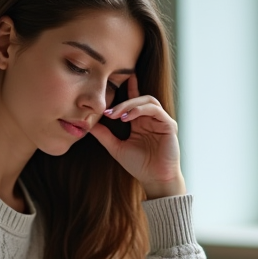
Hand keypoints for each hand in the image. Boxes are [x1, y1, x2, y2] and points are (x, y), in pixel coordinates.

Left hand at [89, 75, 186, 198]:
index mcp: (141, 122)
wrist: (154, 179)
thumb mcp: (116, 148)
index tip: (117, 78)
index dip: (129, 88)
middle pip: (140, 98)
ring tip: (118, 114)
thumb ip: (104, 135)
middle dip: (123, 102)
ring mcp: (161, 121)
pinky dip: (141, 110)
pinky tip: (128, 117)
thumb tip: (88, 125)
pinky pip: (155, 110)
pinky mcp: (169, 125)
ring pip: (148, 101)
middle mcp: (152, 119)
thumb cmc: (139, 165)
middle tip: (108, 111)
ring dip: (131, 104)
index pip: (135, 101)